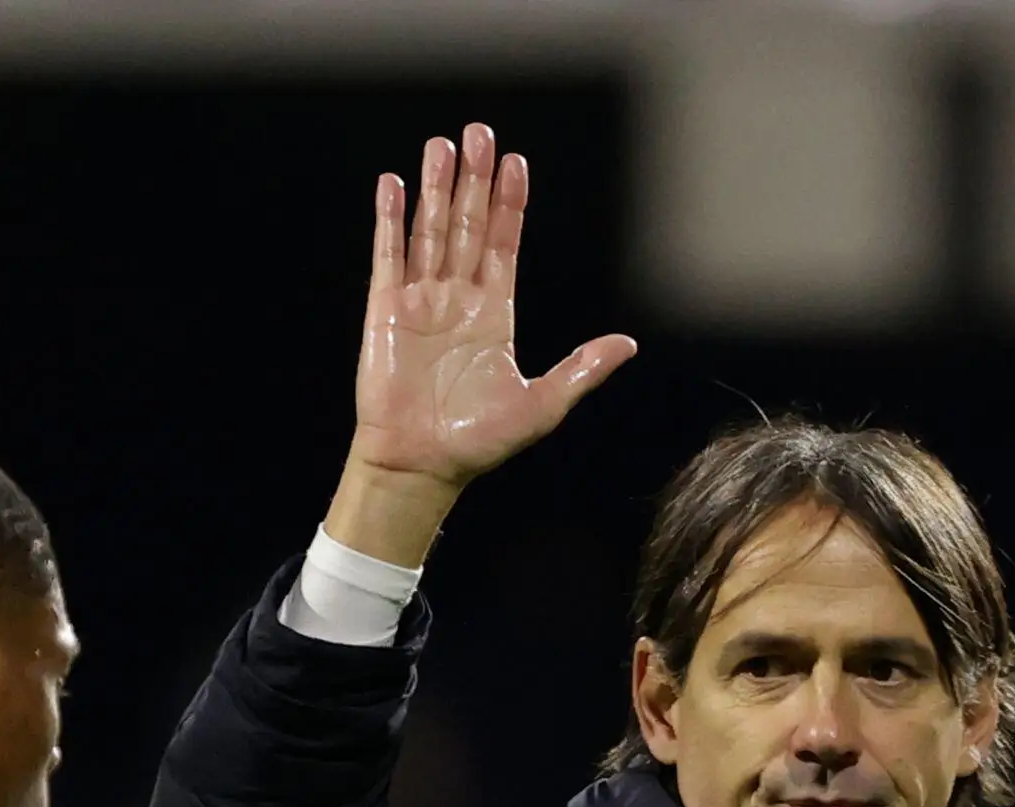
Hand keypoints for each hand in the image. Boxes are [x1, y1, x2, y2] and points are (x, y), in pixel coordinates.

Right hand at [329, 121, 637, 563]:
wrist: (423, 466)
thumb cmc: (478, 443)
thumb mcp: (544, 405)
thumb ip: (582, 369)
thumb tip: (628, 345)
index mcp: (494, 314)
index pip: (503, 244)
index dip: (508, 204)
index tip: (516, 163)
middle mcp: (458, 299)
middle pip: (465, 224)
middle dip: (473, 180)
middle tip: (479, 132)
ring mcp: (421, 301)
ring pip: (429, 230)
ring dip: (434, 187)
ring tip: (441, 145)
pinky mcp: (386, 311)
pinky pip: (388, 256)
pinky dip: (390, 220)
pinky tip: (394, 184)